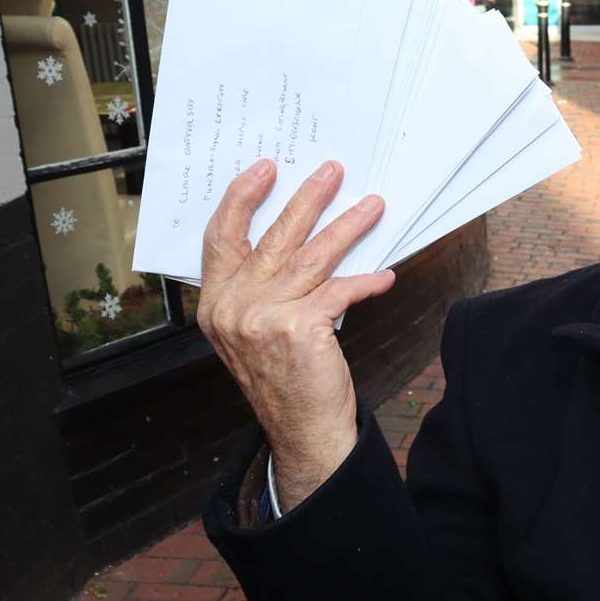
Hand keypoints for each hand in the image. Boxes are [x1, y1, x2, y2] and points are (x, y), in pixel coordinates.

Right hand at [197, 159, 394, 510]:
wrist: (300, 431)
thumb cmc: (283, 378)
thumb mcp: (251, 331)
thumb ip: (258, 288)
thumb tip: (297, 234)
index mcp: (214, 302)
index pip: (221, 237)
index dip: (242, 198)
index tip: (265, 169)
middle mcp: (232, 307)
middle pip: (273, 236)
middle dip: (307, 198)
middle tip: (332, 171)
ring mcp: (262, 317)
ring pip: (312, 255)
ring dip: (347, 226)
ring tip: (372, 205)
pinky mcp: (298, 328)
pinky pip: (340, 290)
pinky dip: (367, 281)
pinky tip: (385, 274)